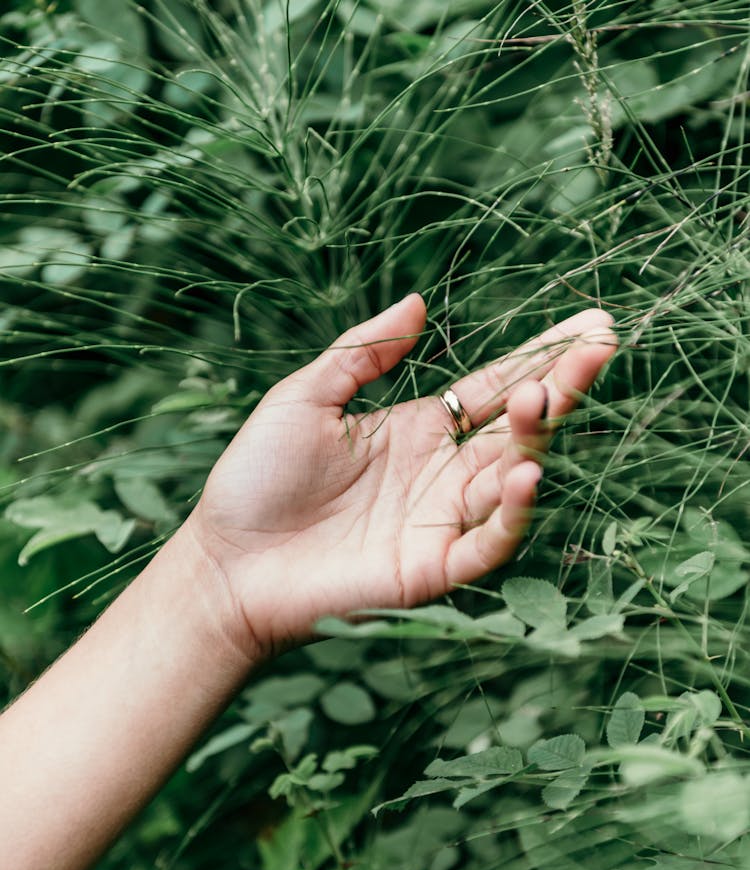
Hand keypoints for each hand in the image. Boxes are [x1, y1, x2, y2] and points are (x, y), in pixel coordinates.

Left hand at [188, 294, 616, 659]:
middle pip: (517, 427)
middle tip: (600, 346)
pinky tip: (526, 473)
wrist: (226, 563)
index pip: (493, 389)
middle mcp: (440, 474)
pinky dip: (513, 512)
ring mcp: (440, 522)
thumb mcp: (306, 398)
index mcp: (417, 431)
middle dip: (561, 388)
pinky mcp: (432, 568)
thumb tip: (418, 300)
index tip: (589, 326)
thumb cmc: (256, 480)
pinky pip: (488, 541)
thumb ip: (362, 354)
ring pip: (511, 479)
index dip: (540, 358)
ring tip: (544, 398)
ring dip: (535, 439)